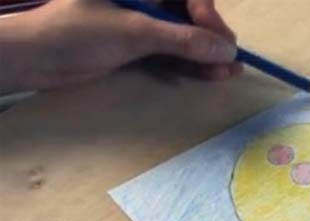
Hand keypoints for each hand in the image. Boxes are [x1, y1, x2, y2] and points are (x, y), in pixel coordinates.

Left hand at [0, 0, 242, 93]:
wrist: (36, 58)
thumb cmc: (79, 32)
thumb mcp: (135, 32)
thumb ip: (184, 40)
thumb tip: (227, 51)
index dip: (207, 15)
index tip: (220, 41)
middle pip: (189, 14)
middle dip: (211, 38)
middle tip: (230, 60)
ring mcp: (139, 20)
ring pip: (182, 35)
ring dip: (204, 54)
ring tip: (228, 73)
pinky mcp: (135, 44)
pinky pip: (170, 51)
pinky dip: (188, 64)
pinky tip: (209, 74)